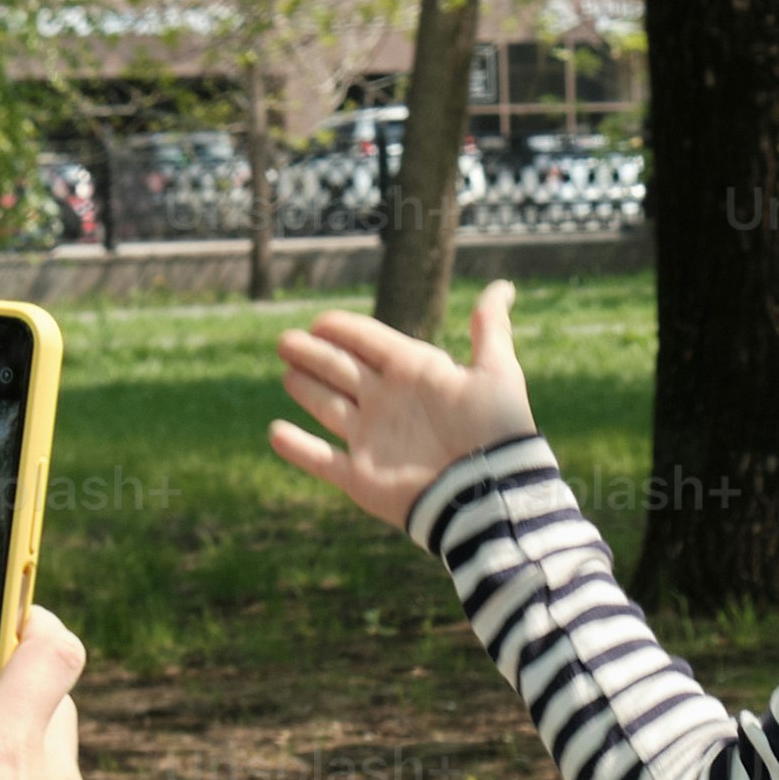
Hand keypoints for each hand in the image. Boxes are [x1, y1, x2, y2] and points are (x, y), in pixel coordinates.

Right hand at [266, 279, 538, 524]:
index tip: (320, 322)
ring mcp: (373, 440)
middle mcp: (389, 403)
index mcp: (415, 372)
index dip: (344, 330)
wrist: (490, 492)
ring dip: (307, 390)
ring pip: (329, 407)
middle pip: (342, 370)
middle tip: (287, 341)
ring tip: (287, 372)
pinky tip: (275, 432)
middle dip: (313, 354)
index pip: (369, 341)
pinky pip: (323, 461)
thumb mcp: (497, 371)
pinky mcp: (362, 477)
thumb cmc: (495, 431)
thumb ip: (491, 329)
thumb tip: (503, 287)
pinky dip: (299, 449)